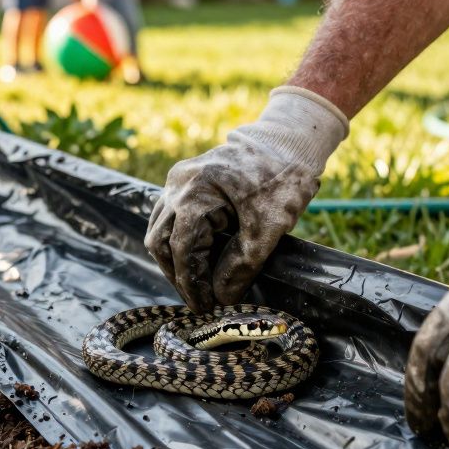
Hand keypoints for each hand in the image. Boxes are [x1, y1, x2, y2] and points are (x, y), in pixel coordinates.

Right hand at [145, 87, 347, 311]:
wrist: (289, 142)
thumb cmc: (282, 180)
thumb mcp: (267, 228)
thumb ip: (241, 265)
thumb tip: (222, 298)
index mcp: (194, 193)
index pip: (182, 250)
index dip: (192, 283)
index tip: (205, 307)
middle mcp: (177, 184)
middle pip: (161, 241)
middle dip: (179, 275)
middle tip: (199, 300)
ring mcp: (177, 180)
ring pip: (160, 229)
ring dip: (175, 259)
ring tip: (197, 284)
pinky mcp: (185, 181)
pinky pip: (169, 216)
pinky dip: (179, 240)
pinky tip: (198, 257)